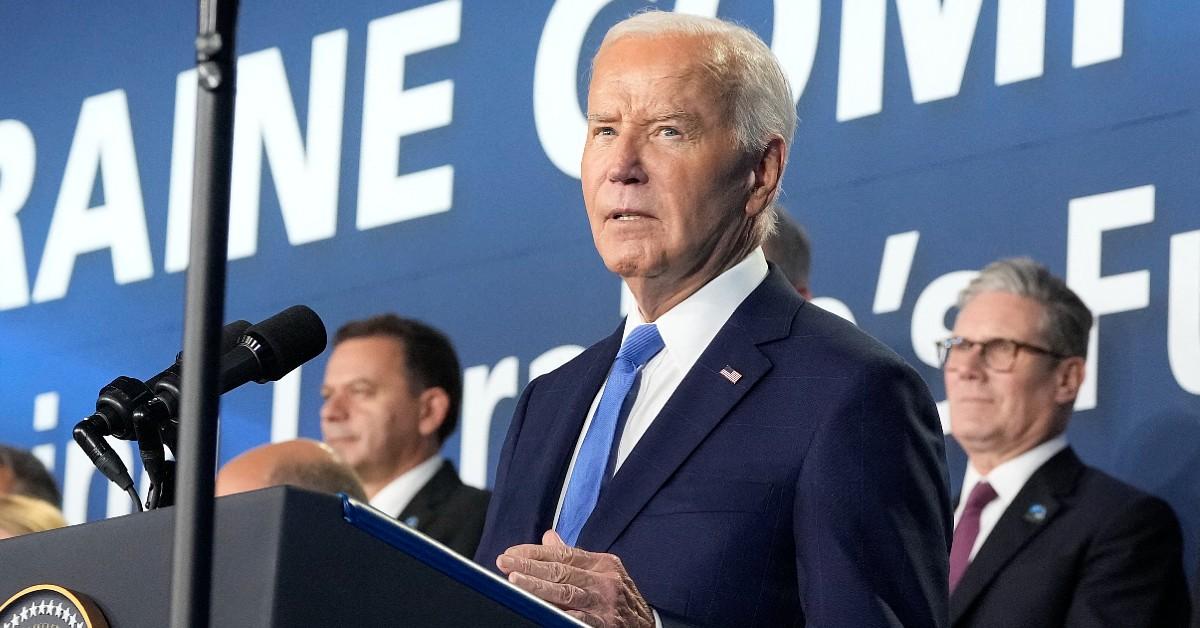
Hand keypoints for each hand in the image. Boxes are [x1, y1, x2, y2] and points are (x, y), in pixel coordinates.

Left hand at [497, 530, 654, 627]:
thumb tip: (548, 537)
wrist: (646, 626)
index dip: (535, 552)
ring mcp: (604, 604)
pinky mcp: (603, 624)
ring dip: (538, 587)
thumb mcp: (602, 572)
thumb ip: (573, 557)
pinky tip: (539, 609)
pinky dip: (557, 613)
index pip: (563, 553)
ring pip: (565, 593)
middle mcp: (604, 580)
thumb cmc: (619, 597)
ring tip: (515, 581)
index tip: (511, 552)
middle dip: (529, 566)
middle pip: (561, 570)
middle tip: (504, 562)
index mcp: (602, 563)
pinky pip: (576, 619)